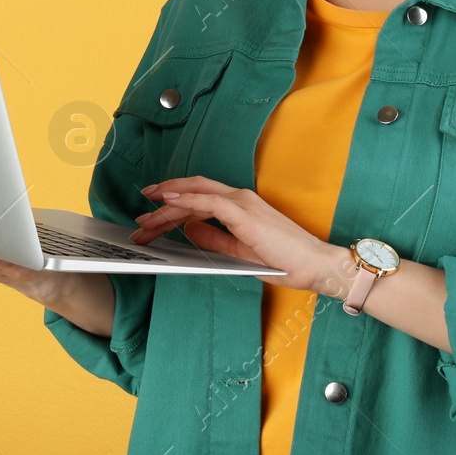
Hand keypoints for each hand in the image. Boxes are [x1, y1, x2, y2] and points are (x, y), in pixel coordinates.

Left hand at [131, 177, 341, 292]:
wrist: (315, 265)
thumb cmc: (285, 261)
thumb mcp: (240, 252)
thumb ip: (215, 240)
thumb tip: (188, 231)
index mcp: (240, 207)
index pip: (200, 197)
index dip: (175, 201)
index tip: (153, 210)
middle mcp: (240, 198)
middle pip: (194, 189)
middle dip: (164, 197)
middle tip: (140, 210)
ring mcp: (243, 203)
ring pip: (196, 194)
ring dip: (168, 204)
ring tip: (146, 215)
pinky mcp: (245, 213)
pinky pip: (209, 202)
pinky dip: (187, 199)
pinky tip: (169, 202)